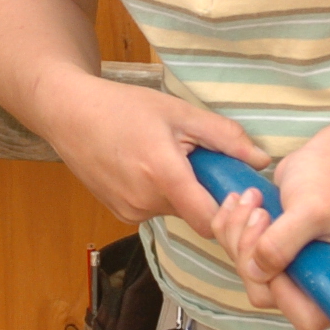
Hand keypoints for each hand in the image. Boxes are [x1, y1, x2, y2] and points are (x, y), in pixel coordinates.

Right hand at [38, 69, 273, 229]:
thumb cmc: (123, 107)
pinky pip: (154, 209)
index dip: (229, 210)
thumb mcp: (179, 112)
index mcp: (164, 175)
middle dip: (205, 191)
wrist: (69, 114)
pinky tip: (145, 166)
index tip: (235, 188)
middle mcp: (145, 202)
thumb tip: (261, 160)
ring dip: (181, 192)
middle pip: (195, 214)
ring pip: (175, 211)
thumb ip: (224, 137)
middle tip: (199, 159)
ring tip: (167, 157)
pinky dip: (160, 193)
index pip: (211, 221)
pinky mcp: (119, 213)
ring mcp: (129, 211)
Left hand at [209, 128, 329, 329]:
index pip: (307, 318)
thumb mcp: (311, 208)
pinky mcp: (271, 252)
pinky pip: (238, 253)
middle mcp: (317, 283)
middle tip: (260, 213)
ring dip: (238, 235)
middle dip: (251, 252)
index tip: (279, 251)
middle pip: (266, 294)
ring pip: (247, 272)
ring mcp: (292, 269)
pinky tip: (239, 201)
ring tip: (252, 199)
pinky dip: (230, 228)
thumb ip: (283, 243)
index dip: (283, 291)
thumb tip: (256, 272)